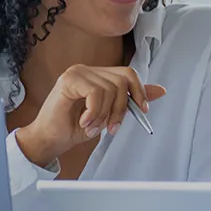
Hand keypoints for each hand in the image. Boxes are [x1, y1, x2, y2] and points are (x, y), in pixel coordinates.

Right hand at [15, 66, 165, 166]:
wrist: (50, 140)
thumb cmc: (74, 128)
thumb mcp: (108, 115)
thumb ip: (130, 101)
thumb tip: (160, 90)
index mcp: (96, 75)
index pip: (127, 74)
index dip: (139, 92)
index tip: (142, 111)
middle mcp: (87, 70)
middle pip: (122, 81)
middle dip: (121, 109)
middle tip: (111, 127)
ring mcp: (77, 72)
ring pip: (109, 89)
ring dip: (104, 115)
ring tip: (92, 126)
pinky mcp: (68, 80)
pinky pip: (95, 93)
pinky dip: (94, 113)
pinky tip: (84, 121)